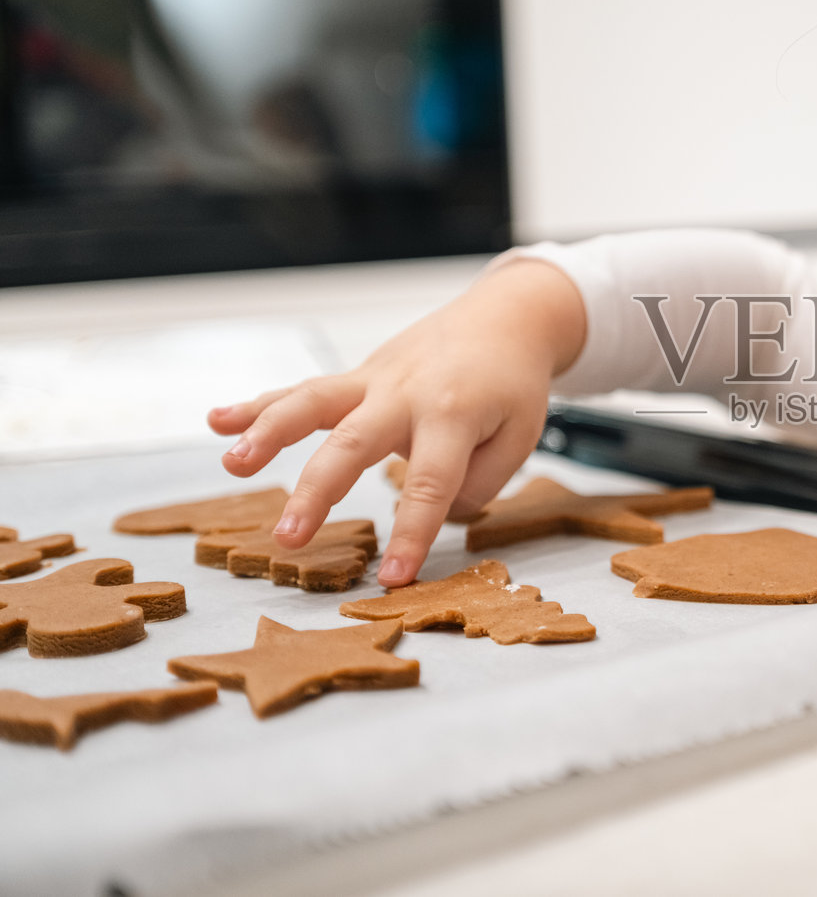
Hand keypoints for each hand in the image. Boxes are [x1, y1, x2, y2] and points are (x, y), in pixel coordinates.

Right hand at [207, 259, 585, 585]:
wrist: (503, 317)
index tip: (393, 579)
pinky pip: (302, 391)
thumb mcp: (519, 436)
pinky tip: (216, 422)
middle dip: (318, 492)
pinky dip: (258, 404)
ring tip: (232, 463)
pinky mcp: (355, 378)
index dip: (411, 534)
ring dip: (268, 432)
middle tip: (289, 538)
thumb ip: (480, 481)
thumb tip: (435, 514)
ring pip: (313, 403)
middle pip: (354, 444)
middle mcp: (405, 394)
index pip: (431, 484)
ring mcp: (374, 381)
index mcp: (454, 413)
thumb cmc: (511, 385)